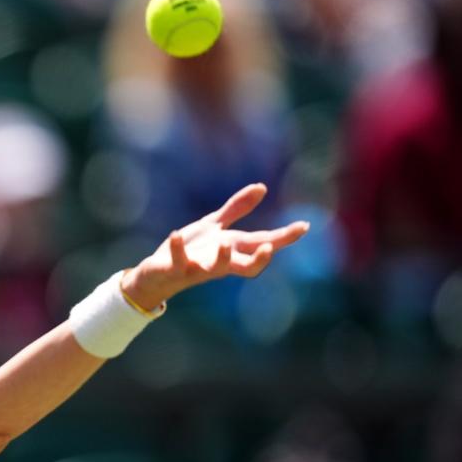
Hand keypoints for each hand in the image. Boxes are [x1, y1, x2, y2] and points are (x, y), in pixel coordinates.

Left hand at [120, 183, 309, 310]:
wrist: (157, 275)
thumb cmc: (190, 251)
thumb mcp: (214, 227)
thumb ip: (237, 209)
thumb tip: (262, 187)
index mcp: (232, 249)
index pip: (262, 243)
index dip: (284, 237)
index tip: (304, 226)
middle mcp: (219, 262)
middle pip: (247, 266)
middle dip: (260, 259)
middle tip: (269, 248)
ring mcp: (198, 267)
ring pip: (216, 269)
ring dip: (222, 259)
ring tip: (225, 244)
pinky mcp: (175, 269)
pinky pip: (177, 261)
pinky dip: (177, 248)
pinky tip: (176, 234)